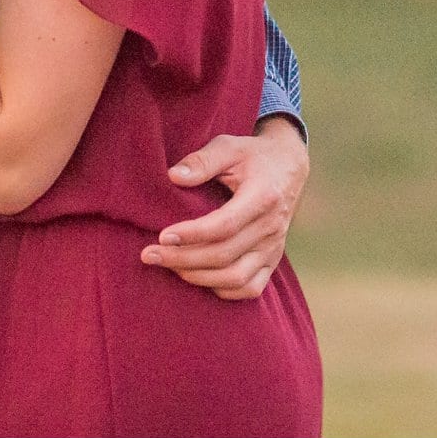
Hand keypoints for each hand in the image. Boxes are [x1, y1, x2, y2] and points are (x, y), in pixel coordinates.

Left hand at [140, 118, 308, 300]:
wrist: (289, 166)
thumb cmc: (253, 155)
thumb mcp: (229, 147)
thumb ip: (202, 160)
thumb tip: (173, 176)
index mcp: (263, 196)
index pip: (225, 225)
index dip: (192, 235)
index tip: (162, 236)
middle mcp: (271, 227)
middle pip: (224, 255)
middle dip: (182, 259)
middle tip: (148, 254)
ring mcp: (274, 247)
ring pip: (236, 278)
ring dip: (197, 277)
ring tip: (168, 266)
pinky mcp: (272, 260)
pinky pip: (250, 289)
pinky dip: (222, 290)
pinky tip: (197, 277)